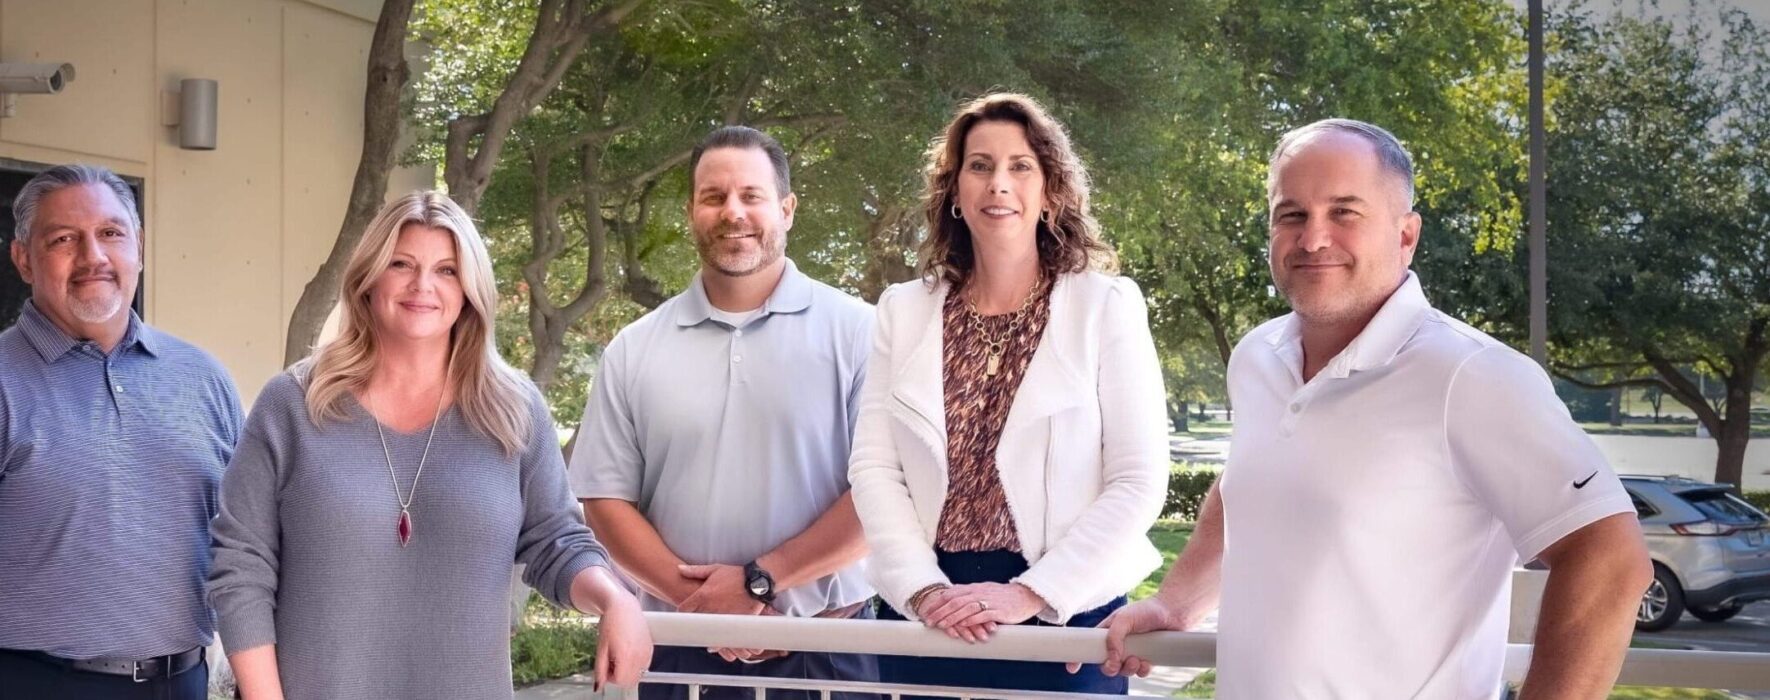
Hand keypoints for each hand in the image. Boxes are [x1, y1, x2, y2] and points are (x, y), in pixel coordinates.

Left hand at [593, 594, 653, 691]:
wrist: (623, 607)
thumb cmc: (611, 623)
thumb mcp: (601, 648)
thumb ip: (600, 669)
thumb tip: (599, 685)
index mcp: (625, 655)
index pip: (620, 680)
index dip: (610, 677)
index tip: (605, 666)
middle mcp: (639, 655)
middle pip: (630, 681)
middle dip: (619, 676)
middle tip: (611, 662)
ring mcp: (646, 652)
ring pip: (638, 675)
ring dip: (628, 671)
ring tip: (619, 655)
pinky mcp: (650, 649)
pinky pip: (644, 666)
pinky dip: (635, 665)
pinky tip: (628, 652)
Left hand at [678, 563, 775, 661]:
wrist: (758, 582)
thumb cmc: (736, 575)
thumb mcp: (715, 569)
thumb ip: (695, 571)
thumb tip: (680, 569)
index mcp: (702, 595)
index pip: (683, 609)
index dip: (683, 612)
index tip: (685, 615)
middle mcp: (709, 607)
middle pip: (693, 622)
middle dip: (693, 624)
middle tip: (693, 627)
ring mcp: (720, 618)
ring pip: (705, 632)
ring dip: (704, 636)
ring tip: (705, 638)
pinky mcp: (732, 625)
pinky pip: (721, 639)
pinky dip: (718, 643)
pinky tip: (716, 645)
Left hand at [917, 582, 1043, 642]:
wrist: (1026, 596)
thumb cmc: (1004, 596)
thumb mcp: (984, 591)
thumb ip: (969, 595)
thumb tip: (952, 599)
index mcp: (974, 588)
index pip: (951, 593)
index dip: (937, 603)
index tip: (927, 612)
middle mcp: (979, 592)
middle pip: (955, 601)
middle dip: (940, 612)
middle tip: (929, 621)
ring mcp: (989, 601)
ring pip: (966, 608)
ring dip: (952, 617)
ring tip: (941, 625)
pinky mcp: (999, 611)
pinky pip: (982, 615)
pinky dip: (971, 620)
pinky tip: (963, 625)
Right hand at [1065, 596, 1193, 676]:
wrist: (1173, 613)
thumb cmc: (1147, 610)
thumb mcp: (1124, 619)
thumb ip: (1113, 638)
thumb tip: (1111, 659)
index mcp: (1107, 632)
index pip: (1089, 646)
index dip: (1079, 657)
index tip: (1072, 668)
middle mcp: (1118, 643)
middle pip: (1105, 663)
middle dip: (1109, 668)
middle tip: (1115, 666)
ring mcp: (1133, 651)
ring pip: (1123, 670)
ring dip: (1128, 669)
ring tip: (1136, 659)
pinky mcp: (1147, 658)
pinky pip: (1140, 672)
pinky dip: (1142, 670)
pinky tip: (1147, 661)